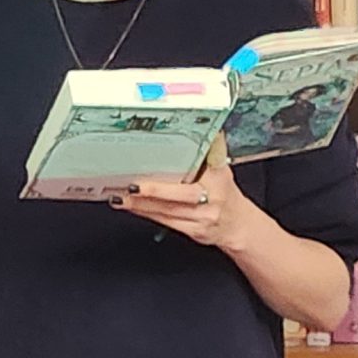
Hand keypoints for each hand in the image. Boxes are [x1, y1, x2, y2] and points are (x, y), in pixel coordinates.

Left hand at [116, 133, 253, 252]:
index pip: (213, 160)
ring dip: (142, 204)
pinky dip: (146, 213)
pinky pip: (165, 221)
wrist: (237, 226)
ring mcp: (202, 216)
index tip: (183, 147)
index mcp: (220, 176)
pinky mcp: (193, 231)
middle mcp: (212, 197)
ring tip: (121, 197)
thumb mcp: (222, 168)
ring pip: (169, 210)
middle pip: (183, 194)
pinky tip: (132, 207)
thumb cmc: (224, 193)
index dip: (201, 153)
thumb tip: (203, 126)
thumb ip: (210, 150)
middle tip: (133, 186)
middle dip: (155, 191)